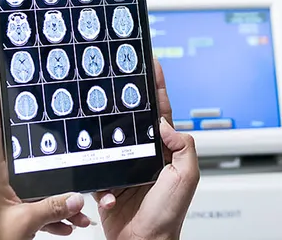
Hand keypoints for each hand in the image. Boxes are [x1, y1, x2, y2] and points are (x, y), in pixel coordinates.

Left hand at [0, 71, 93, 237]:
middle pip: (14, 142)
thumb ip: (50, 210)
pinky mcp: (12, 206)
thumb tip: (78, 198)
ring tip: (73, 204)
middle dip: (34, 130)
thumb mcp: (22, 225)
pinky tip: (69, 223)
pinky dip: (53, 211)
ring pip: (33, 176)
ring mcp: (4, 190)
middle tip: (46, 106)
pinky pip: (37, 200)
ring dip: (54, 189)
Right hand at [93, 59, 198, 239]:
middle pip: (133, 119)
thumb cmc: (167, 216)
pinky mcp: (106, 182)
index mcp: (165, 151)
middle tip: (117, 78)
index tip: (151, 64)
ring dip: (104, 136)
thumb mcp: (186, 178)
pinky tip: (107, 187)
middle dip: (125, 100)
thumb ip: (182, 147)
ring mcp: (124, 167)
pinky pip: (95, 167)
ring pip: (109, 140)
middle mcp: (144, 156)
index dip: (157, 88)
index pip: (161, 112)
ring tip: (100, 123)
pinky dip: (97, 174)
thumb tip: (165, 124)